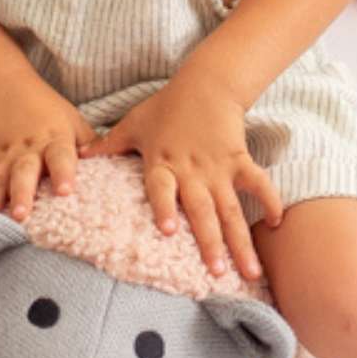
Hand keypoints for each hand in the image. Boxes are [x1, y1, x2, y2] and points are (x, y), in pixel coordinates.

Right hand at [0, 72, 94, 221]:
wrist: (1, 84)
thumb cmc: (46, 107)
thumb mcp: (73, 120)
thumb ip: (90, 145)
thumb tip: (115, 169)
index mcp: (54, 138)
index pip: (61, 156)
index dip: (64, 173)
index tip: (66, 191)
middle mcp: (26, 148)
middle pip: (23, 171)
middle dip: (21, 193)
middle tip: (21, 215)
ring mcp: (2, 153)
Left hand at [83, 72, 283, 278]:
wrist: (205, 84)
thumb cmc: (165, 106)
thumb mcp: (132, 123)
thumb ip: (108, 145)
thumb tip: (79, 158)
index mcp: (163, 164)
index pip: (162, 188)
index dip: (166, 207)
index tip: (170, 231)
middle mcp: (192, 172)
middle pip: (202, 211)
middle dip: (211, 243)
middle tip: (218, 273)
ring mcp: (218, 169)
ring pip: (231, 209)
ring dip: (240, 241)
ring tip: (249, 271)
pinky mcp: (239, 160)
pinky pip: (258, 183)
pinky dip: (270, 201)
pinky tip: (277, 225)